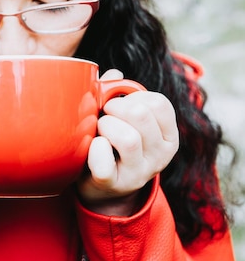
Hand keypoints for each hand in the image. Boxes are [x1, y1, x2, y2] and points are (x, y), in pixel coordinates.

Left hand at [77, 69, 178, 215]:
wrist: (101, 186)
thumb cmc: (112, 143)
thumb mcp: (121, 118)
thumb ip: (117, 93)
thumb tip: (114, 74)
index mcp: (167, 135)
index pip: (159, 103)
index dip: (133, 95)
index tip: (119, 102)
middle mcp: (161, 156)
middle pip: (141, 116)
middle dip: (115, 107)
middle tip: (104, 114)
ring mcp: (139, 172)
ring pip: (128, 139)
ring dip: (105, 126)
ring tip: (98, 130)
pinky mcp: (114, 184)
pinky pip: (104, 164)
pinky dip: (94, 150)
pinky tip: (93, 146)